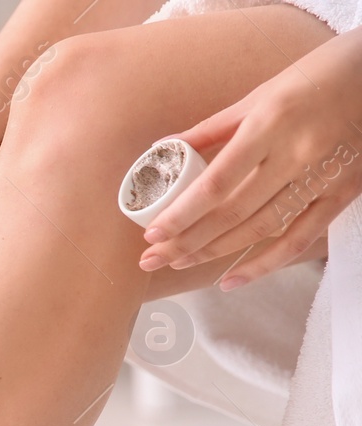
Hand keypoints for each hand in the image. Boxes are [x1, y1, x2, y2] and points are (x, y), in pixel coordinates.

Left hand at [139, 28, 361, 289]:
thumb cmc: (315, 78)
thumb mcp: (260, 94)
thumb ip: (213, 128)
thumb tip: (164, 150)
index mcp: (271, 123)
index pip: (217, 182)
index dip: (182, 214)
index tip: (153, 233)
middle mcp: (298, 154)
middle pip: (233, 213)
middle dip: (187, 241)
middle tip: (151, 259)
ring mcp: (324, 177)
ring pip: (262, 229)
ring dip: (215, 253)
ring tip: (178, 264)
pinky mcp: (343, 194)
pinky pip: (300, 239)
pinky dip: (264, 264)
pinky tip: (231, 280)